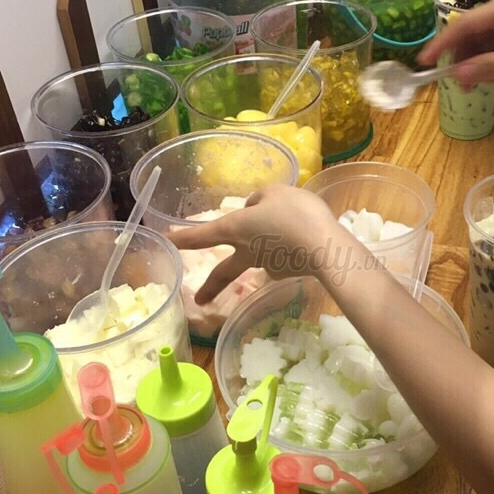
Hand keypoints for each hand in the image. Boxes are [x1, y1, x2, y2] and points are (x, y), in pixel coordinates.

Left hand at [167, 186, 345, 302]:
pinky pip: (282, 255)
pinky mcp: (287, 271)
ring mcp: (266, 265)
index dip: (184, 238)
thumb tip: (255, 206)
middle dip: (210, 286)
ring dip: (264, 251)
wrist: (325, 249)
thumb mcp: (276, 193)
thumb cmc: (296, 214)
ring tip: (286, 232)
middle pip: (223, 272)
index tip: (167, 241)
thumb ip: (261, 198)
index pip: (202, 235)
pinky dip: (289, 247)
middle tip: (199, 300)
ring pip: (257, 260)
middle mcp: (246, 251)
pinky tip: (303, 240)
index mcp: (236, 228)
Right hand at [417, 0, 493, 87]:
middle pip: (473, 35)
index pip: (465, 23)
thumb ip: (489, 67)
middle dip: (466, 61)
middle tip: (463, 87)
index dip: (442, 43)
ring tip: (490, 87)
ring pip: (485, 46)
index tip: (423, 62)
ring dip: (482, 67)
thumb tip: (456, 76)